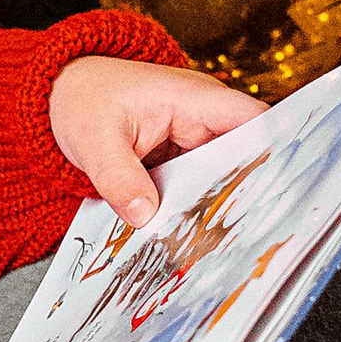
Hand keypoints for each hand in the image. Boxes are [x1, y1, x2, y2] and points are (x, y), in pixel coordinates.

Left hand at [50, 53, 264, 224]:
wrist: (61, 95)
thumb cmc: (82, 99)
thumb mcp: (94, 140)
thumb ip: (119, 178)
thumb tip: (146, 217)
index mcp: (195, 100)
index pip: (256, 123)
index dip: (276, 154)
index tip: (278, 193)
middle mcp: (204, 120)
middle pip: (246, 158)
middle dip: (247, 194)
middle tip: (249, 237)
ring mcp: (193, 143)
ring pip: (223, 179)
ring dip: (220, 208)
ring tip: (221, 246)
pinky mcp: (180, 163)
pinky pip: (198, 188)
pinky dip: (195, 210)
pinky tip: (191, 239)